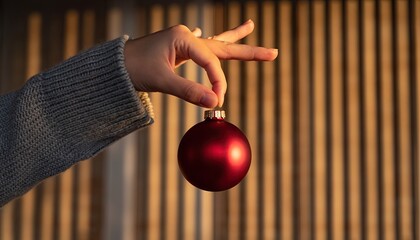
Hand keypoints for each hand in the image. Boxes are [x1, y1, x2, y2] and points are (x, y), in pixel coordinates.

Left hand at [124, 20, 277, 107]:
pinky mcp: (177, 50)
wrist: (113, 66)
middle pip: (223, 45)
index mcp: (183, 38)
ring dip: (233, 38)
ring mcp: (182, 41)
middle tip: (273, 53)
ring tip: (250, 26)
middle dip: (248, 50)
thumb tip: (214, 103)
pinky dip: (209, 44)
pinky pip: (200, 47)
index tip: (217, 100)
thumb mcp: (162, 81)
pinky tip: (209, 33)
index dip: (217, 82)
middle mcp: (186, 36)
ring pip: (215, 43)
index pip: (211, 62)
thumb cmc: (134, 69)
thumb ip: (189, 91)